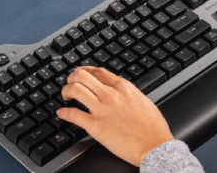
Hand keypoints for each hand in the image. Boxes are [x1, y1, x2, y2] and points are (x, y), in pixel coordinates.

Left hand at [57, 66, 172, 165]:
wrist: (154, 145)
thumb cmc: (153, 128)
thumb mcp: (143, 101)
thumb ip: (129, 95)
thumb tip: (122, 95)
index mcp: (123, 87)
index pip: (98, 72)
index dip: (86, 70)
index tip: (80, 72)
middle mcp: (111, 95)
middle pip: (83, 76)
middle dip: (72, 78)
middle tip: (69, 84)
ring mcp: (102, 109)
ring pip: (75, 90)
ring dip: (66, 91)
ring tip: (65, 96)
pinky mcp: (95, 126)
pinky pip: (73, 115)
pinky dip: (64, 113)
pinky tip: (62, 113)